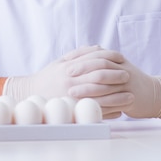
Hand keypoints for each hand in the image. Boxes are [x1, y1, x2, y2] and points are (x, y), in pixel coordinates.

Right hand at [2, 46, 127, 101]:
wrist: (30, 94)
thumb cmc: (48, 76)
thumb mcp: (61, 61)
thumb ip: (79, 53)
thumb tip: (98, 47)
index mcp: (69, 68)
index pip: (94, 60)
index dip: (110, 58)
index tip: (122, 58)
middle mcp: (71, 82)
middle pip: (99, 77)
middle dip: (116, 76)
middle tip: (129, 76)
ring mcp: (72, 98)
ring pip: (100, 97)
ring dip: (117, 97)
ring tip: (131, 96)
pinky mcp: (73, 111)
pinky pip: (94, 113)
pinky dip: (109, 112)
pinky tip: (120, 111)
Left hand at [68, 51, 160, 118]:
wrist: (153, 94)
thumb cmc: (129, 81)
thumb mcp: (117, 66)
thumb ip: (100, 58)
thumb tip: (80, 51)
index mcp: (117, 59)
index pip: (98, 54)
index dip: (82, 58)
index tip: (67, 63)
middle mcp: (122, 68)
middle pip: (101, 66)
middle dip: (83, 70)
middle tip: (67, 75)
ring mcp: (127, 83)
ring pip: (106, 84)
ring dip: (87, 88)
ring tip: (72, 93)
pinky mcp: (131, 97)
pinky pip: (113, 100)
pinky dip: (99, 103)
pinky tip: (87, 106)